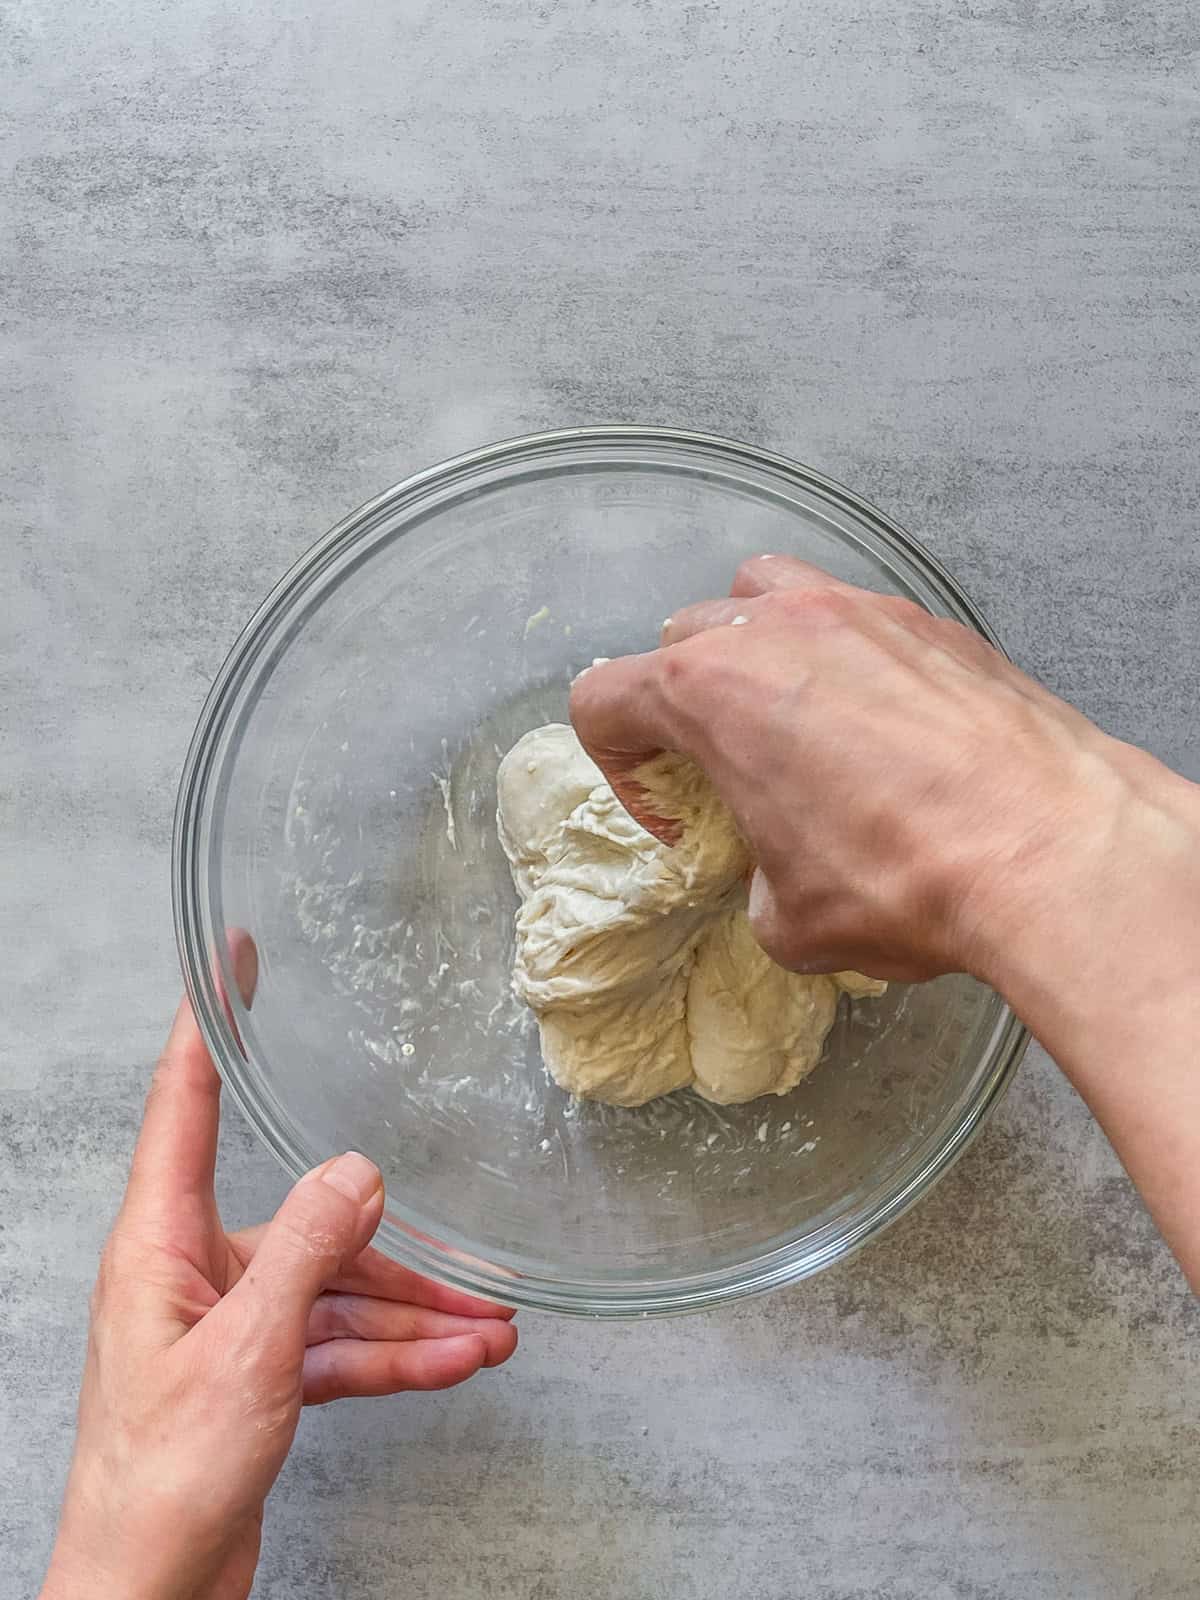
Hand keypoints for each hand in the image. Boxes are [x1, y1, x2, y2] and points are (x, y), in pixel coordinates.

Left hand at [42, 934, 517, 1599]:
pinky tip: (457, 1362)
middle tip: (471, 1257)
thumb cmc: (160, 1479)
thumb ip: (308, 1250)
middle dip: (395, 1250)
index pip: (184, 1103)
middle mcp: (193, 1269)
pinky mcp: (259, 1375)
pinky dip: (398, 1356)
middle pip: (309, 1224)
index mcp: (160, 1241)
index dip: (207, 1024)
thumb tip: (356, 1170)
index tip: (231, 960)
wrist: (148, 1594)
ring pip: (339, 1294)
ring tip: (490, 1331)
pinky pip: (342, 1347)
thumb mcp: (247, 1351)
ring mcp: (230, 1324)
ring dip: (415, 1315)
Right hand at [571, 556, 1199, 1288]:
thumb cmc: (902, 879)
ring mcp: (859, 612)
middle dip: (686, 703)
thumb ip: (755, 883)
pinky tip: (888, 728)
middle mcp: (774, 628)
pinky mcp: (933, 623)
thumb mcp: (791, 921)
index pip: (603, 698)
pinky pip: (858, 617)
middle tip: (728, 772)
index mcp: (708, 693)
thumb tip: (779, 881)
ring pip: (766, 591)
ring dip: (757, 647)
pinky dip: (848, 658)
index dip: (620, 769)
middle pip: (681, 636)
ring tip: (794, 716)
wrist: (1051, 848)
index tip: (675, 819)